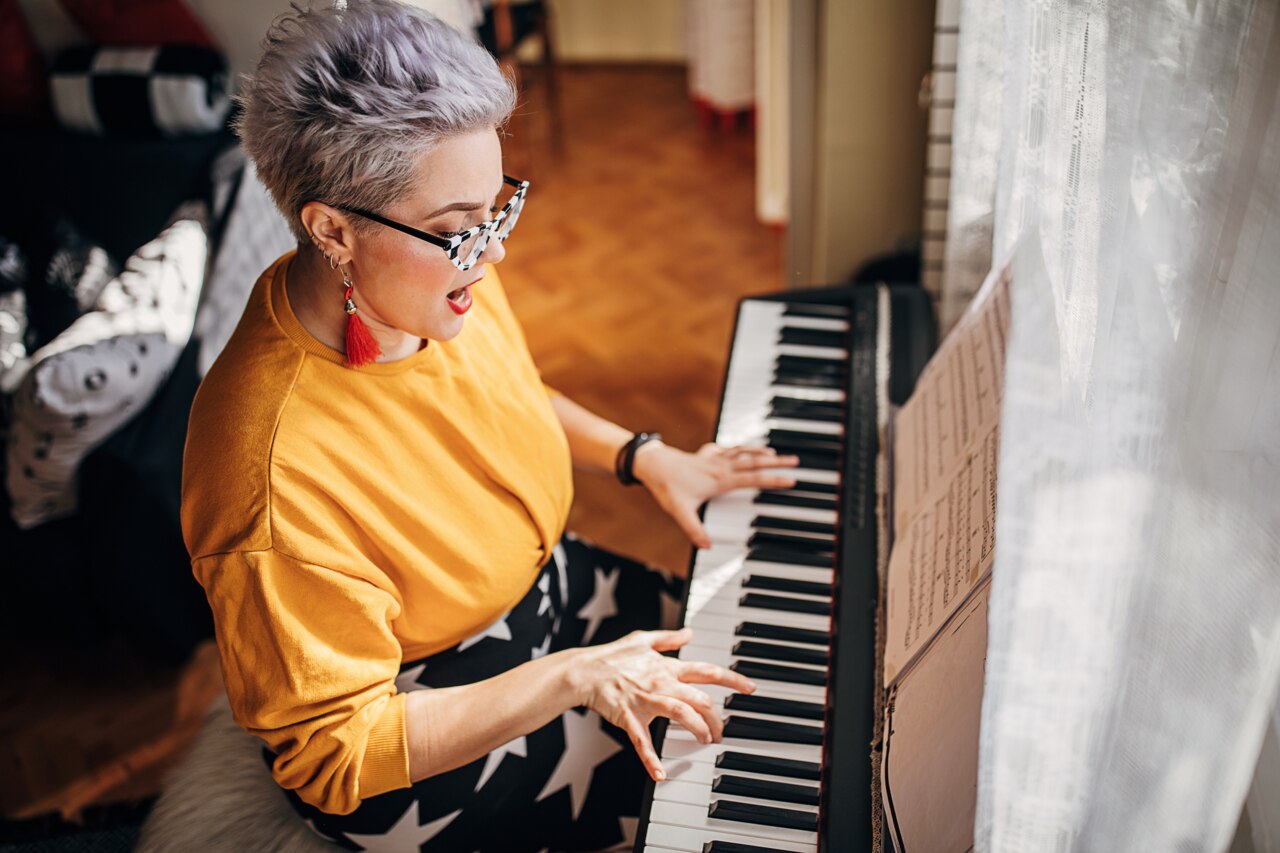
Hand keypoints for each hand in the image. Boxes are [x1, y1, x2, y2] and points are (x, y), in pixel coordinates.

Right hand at [568, 627, 755, 781]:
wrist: (584, 671)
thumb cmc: (612, 656)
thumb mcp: (643, 639)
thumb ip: (669, 638)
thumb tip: (689, 632)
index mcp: (667, 666)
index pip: (707, 671)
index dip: (732, 679)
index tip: (750, 688)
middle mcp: (661, 682)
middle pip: (699, 698)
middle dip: (716, 717)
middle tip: (722, 731)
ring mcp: (646, 700)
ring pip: (681, 714)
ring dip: (697, 729)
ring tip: (705, 741)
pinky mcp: (629, 716)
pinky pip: (642, 740)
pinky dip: (651, 759)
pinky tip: (660, 774)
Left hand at [632, 442, 799, 547]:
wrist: (651, 464)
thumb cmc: (666, 486)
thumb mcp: (679, 511)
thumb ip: (694, 529)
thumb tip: (706, 546)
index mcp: (720, 480)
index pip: (753, 479)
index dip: (773, 479)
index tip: (791, 480)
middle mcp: (721, 466)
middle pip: (754, 462)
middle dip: (776, 462)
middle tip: (795, 461)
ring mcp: (714, 458)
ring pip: (744, 452)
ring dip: (761, 451)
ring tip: (777, 453)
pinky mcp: (706, 454)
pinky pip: (730, 448)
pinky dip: (742, 447)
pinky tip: (745, 448)